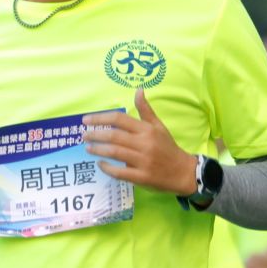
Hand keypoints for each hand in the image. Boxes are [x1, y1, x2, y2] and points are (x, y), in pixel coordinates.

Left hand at [82, 90, 196, 194]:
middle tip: (83, 134)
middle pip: (114, 136)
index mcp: (146, 130)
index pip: (119, 120)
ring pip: (115, 153)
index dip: (100, 118)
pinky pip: (120, 172)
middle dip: (95, 134)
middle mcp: (144, 144)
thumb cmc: (167, 147)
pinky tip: (100, 164)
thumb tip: (138, 90)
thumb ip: (145, 110)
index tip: (86, 120)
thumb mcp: (158, 126)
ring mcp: (143, 161)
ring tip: (88, 148)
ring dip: (98, 150)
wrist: (183, 172)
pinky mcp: (142, 177)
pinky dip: (107, 168)